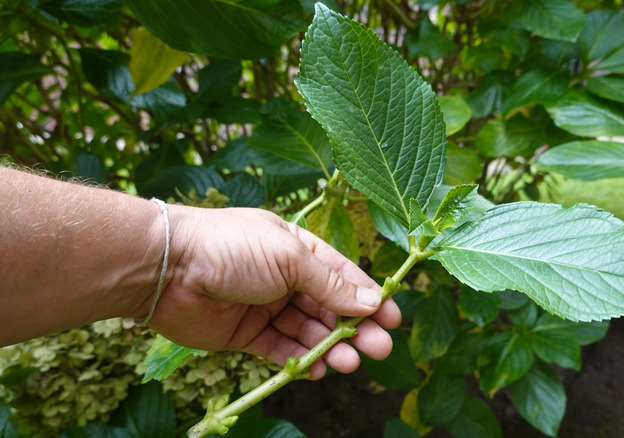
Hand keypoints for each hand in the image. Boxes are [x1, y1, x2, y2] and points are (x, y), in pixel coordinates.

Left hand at [147, 205, 400, 378]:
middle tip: (378, 349)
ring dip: (331, 347)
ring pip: (309, 332)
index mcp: (298, 249)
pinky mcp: (246, 335)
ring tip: (348, 363)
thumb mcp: (289, 258)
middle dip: (356, 328)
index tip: (393, 319)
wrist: (165, 268)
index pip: (343, 276)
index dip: (369, 298)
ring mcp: (266, 307)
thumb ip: (329, 284)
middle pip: (330, 308)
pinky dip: (300, 361)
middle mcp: (285, 278)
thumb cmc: (230, 248)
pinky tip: (317, 370)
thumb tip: (371, 300)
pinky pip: (281, 350)